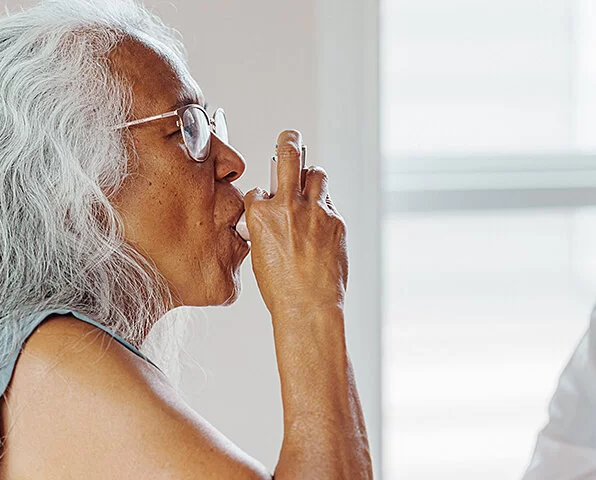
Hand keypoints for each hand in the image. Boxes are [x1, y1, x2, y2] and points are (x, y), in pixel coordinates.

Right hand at [243, 130, 347, 319]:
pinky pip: (330, 205)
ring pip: (317, 175)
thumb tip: (273, 218)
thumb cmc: (282, 289)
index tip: (266, 203)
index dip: (262, 198)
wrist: (308, 307)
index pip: (258, 191)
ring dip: (312, 178)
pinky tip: (320, 227)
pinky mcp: (336, 221)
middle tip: (289, 137)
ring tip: (309, 186)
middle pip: (289, 156)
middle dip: (288, 141)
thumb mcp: (260, 254)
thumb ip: (266, 228)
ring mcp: (315, 212)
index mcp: (261, 215)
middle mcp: (289, 207)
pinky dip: (324, 211)